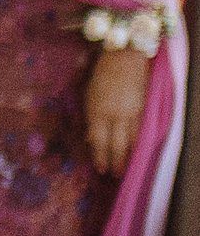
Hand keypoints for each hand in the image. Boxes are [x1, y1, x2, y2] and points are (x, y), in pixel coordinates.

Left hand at [86, 45, 151, 175]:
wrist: (124, 58)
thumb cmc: (101, 76)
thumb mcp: (89, 97)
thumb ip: (92, 119)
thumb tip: (91, 140)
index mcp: (97, 111)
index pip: (99, 141)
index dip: (100, 157)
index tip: (100, 169)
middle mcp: (116, 115)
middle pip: (117, 145)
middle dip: (116, 162)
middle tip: (116, 176)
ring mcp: (133, 112)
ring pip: (133, 141)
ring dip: (131, 157)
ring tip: (129, 169)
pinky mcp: (146, 109)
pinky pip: (145, 131)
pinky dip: (143, 143)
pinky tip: (142, 152)